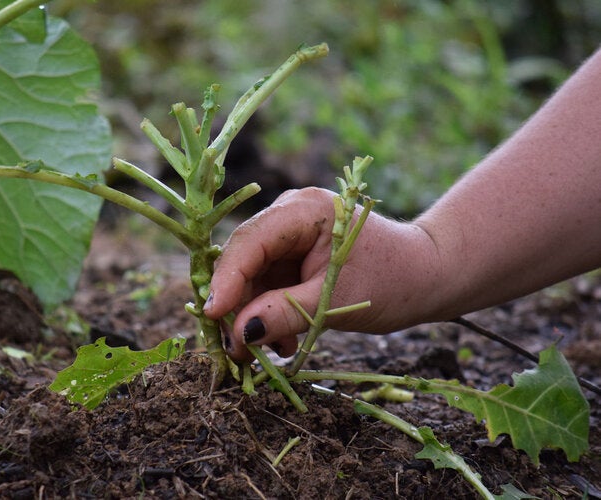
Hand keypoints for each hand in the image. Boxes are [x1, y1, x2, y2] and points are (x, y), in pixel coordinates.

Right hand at [203, 187, 438, 361]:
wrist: (426, 276)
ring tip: (265, 353)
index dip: (227, 279)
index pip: (250, 242)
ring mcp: (290, 234)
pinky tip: (281, 342)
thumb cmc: (392, 280)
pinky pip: (267, 283)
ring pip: (252, 275)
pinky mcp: (293, 255)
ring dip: (253, 315)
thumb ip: (284, 315)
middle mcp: (290, 214)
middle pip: (244, 258)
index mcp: (304, 211)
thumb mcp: (334, 302)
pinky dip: (268, 313)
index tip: (212, 316)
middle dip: (237, 304)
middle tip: (236, 349)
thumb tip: (239, 335)